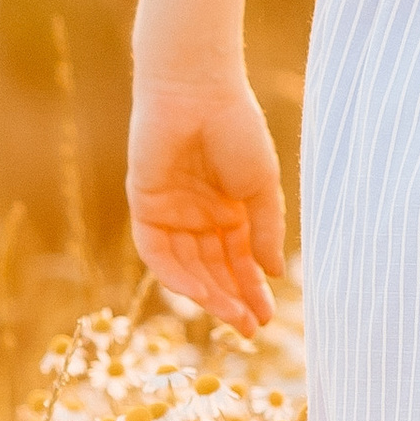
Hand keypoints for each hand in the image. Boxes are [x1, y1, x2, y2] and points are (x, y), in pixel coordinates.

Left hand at [127, 77, 285, 335]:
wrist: (199, 92)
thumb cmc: (237, 130)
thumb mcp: (261, 187)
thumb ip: (264, 230)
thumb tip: (273, 273)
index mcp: (229, 209)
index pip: (239, 260)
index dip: (252, 289)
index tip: (267, 317)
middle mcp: (199, 216)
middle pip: (214, 270)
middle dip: (232, 299)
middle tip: (251, 328)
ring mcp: (173, 214)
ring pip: (188, 268)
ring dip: (209, 295)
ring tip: (233, 316)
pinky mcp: (147, 207)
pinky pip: (159, 253)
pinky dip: (177, 276)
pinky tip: (201, 293)